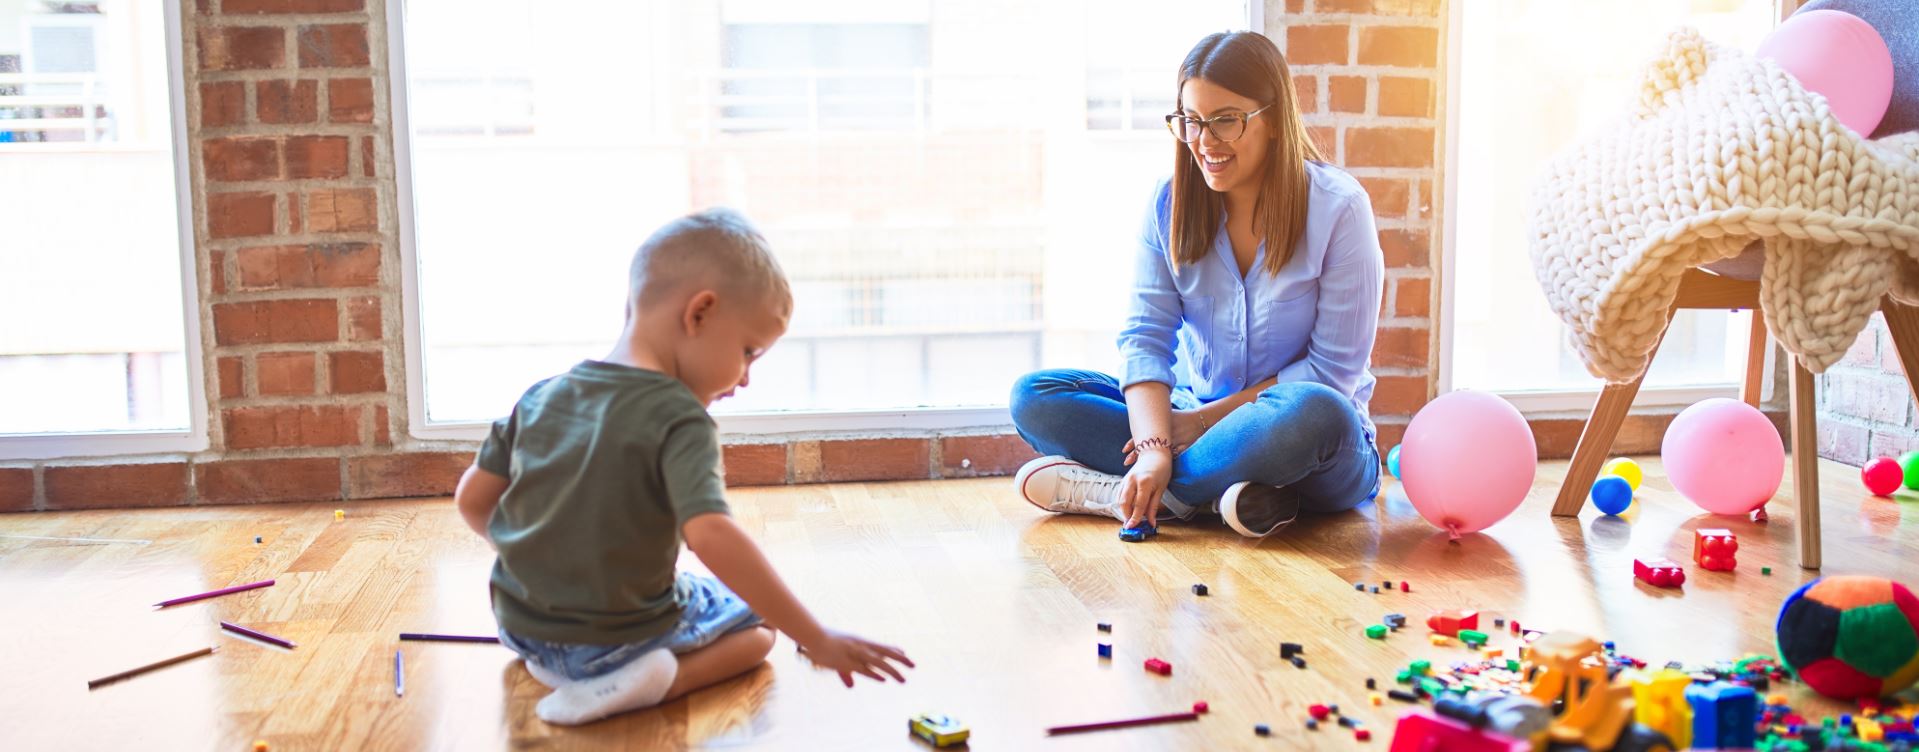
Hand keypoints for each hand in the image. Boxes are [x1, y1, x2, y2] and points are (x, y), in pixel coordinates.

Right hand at [798, 629, 914, 687]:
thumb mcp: (838, 659)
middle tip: (914, 665)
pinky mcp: (847, 662)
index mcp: (860, 641)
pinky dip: (874, 674)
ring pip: (878, 662)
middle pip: (885, 653)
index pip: (881, 646)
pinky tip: (883, 679)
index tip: (905, 653)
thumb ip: (847, 674)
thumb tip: (851, 686)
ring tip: (903, 679)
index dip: (893, 650)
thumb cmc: (825, 643)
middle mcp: (861, 646)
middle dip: (900, 659)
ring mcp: (855, 653)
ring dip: (892, 671)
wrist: (813, 636)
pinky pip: (863, 669)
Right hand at [1120, 449, 1172, 528]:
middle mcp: (1132, 480)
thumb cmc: (1162, 470)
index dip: (1135, 518)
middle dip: (1126, 515)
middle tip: (1131, 525)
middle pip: (1125, 503)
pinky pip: (1119, 494)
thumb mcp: (1161, 489)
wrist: (1154, 453)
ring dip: (1123, 510)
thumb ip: (1154, 507)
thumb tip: (1151, 522)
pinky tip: (1128, 509)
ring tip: (1130, 518)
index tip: (1132, 527)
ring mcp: (1126, 479)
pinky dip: (1122, 503)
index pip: (1138, 505)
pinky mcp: (1123, 479)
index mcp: (1144, 482)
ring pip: (1120, 499)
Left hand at [1122, 410, 1208, 461]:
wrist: (1197, 420)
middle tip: (1126, 462)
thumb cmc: (1180, 417)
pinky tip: (1157, 468)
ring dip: (1147, 461)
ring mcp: (1173, 443)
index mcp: (1159, 428)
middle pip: (1147, 447)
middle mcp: (1164, 436)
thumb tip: (1139, 412)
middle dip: (1135, 455)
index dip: (1132, 443)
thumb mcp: (1166, 414)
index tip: (1124, 450)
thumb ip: (1153, 417)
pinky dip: (1164, 462)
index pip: (1142, 436)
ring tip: (1138, 468)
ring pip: (1158, 454)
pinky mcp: (1181, 449)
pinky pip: (1172, 457)